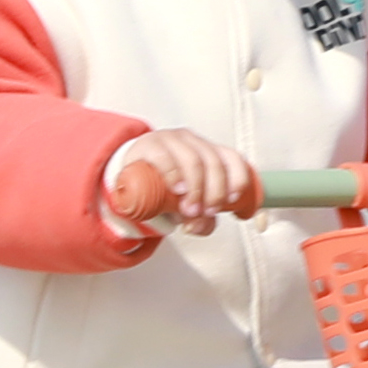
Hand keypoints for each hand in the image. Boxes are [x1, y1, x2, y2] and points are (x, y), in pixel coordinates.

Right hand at [101, 129, 262, 234]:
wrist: (129, 171)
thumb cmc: (164, 184)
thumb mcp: (186, 201)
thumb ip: (200, 218)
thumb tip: (200, 226)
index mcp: (209, 151)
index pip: (232, 158)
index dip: (238, 179)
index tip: (232, 201)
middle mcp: (194, 142)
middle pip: (214, 163)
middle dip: (214, 192)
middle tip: (206, 213)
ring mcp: (172, 141)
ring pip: (193, 160)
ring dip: (196, 188)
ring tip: (189, 209)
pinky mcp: (149, 145)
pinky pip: (164, 156)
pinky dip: (174, 174)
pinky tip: (177, 189)